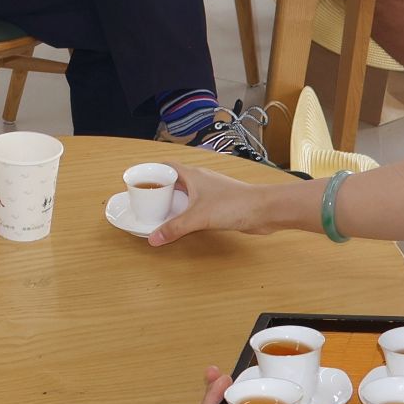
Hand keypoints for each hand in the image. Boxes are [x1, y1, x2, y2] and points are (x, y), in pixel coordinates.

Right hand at [146, 163, 287, 245]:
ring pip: (187, 192)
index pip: (167, 166)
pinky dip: (187, 210)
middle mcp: (201, 180)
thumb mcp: (198, 217)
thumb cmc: (235, 204)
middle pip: (175, 179)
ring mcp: (211, 191)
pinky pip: (197, 204)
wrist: (264, 210)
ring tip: (161, 210)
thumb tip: (154, 237)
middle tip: (146, 199)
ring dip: (174, 199)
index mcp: (193, 175)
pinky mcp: (220, 203)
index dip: (153, 170)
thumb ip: (175, 228)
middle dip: (161, 187)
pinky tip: (184, 220)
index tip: (139, 179)